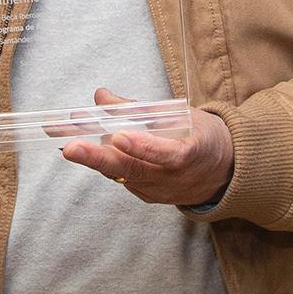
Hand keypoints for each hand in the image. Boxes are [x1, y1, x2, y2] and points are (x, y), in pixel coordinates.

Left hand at [55, 90, 232, 207]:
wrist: (223, 172)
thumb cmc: (200, 135)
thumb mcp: (180, 114)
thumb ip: (139, 108)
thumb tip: (101, 96)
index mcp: (191, 154)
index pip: (166, 154)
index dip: (143, 147)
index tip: (119, 136)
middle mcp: (174, 179)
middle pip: (134, 170)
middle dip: (98, 159)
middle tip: (71, 148)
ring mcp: (160, 191)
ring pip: (123, 175)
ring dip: (95, 159)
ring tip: (69, 141)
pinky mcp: (149, 197)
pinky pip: (124, 178)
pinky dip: (107, 163)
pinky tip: (91, 149)